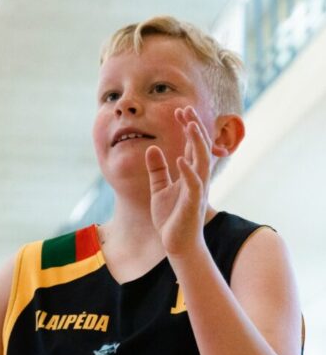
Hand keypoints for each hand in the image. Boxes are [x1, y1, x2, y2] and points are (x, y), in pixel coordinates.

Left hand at [145, 106, 214, 254]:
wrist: (177, 244)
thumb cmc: (171, 217)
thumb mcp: (159, 189)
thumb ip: (157, 170)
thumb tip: (152, 148)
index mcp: (189, 174)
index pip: (191, 146)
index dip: (188, 128)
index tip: (179, 111)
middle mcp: (197, 179)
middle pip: (199, 148)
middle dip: (194, 128)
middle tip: (185, 110)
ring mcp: (197, 190)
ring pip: (201, 161)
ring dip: (196, 142)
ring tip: (189, 125)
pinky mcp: (192, 204)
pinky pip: (193, 184)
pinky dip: (188, 171)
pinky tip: (180, 159)